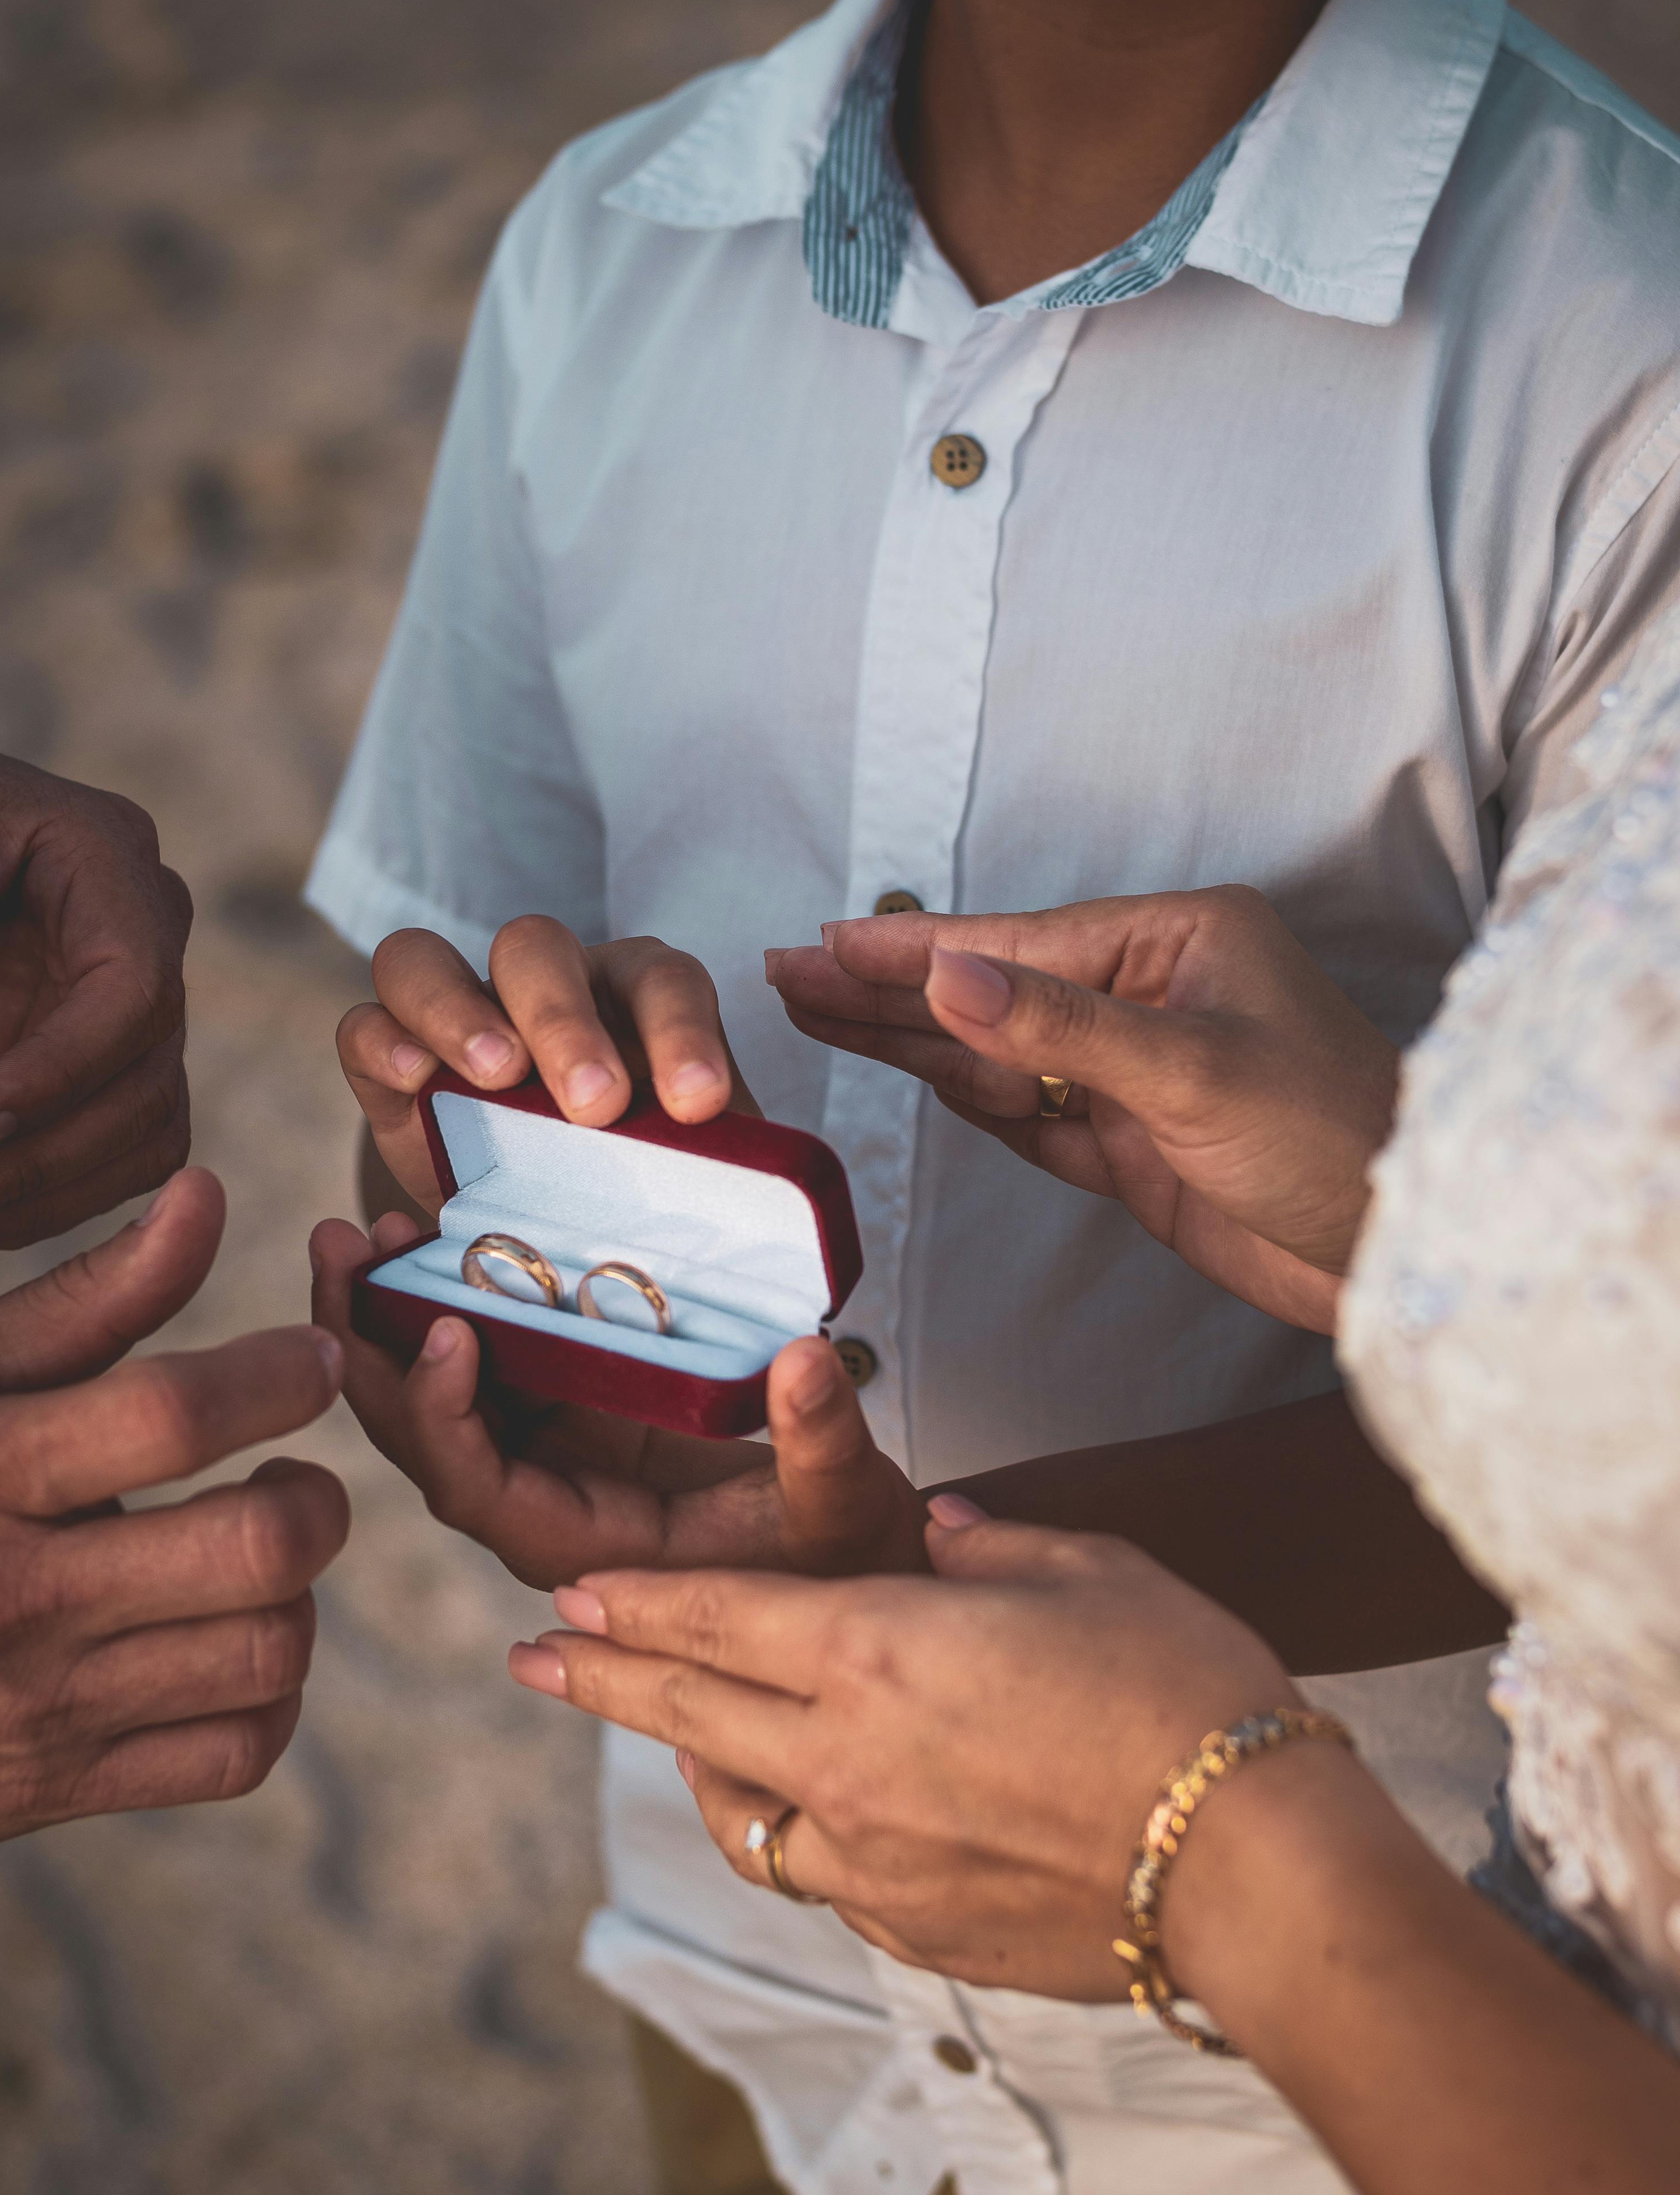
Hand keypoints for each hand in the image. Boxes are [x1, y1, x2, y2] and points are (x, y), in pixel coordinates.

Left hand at [0, 729, 191, 1251]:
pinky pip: (111, 1154)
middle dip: (36, 1159)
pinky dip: (41, 1202)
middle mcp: (145, 927)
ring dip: (40, 1197)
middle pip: (146, 1076)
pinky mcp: (107, 1063)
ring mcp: (134, 1001)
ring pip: (143, 1132)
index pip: (132, 983)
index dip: (60, 1070)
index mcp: (100, 850)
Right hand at [0, 1168, 349, 1859]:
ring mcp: (41, 1707)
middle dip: (315, 1500)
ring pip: (263, 1655)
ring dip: (296, 1596)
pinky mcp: (60, 1789)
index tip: (312, 1362)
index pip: (171, 1415)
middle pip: (253, 1549)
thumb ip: (88, 1294)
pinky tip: (237, 1647)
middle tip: (293, 1477)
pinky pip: (234, 1756)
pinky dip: (270, 1698)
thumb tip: (207, 1196)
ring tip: (257, 1560)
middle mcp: (12, 1596)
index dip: (278, 1377)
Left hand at [310, 1211, 927, 1587]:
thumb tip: (802, 1359)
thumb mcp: (845, 1501)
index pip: (477, 1491)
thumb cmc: (845, 1552)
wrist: (855, 1565)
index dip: (443, 1417)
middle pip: (424, 1440)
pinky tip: (430, 1241)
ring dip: (390, 1318)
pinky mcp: (570, 1419)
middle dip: (370, 1349)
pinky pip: (487, 1367)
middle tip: (340, 1247)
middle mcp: (544, 1510)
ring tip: (363, 1232)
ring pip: (439, 1398)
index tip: (444, 1328)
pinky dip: (452, 1307)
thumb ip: (820, 1438)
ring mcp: (549, 1462)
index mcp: (585, 1548)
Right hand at [337, 917, 756, 1216]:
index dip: (682, 1032)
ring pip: (432, 958)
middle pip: (540, 949)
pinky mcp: (388, 1057)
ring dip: (464, 1011)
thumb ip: (718, 1191)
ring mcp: (455, 1012)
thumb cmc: (630, 1197)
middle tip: (595, 1107)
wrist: (537, 1228)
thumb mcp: (682, 1188)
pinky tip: (416, 1080)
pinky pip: (367, 1020)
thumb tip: (785, 1283)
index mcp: (634, 1000)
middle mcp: (544, 985)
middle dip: (567, 1020)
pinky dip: (387, 1039)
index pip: (662, 981)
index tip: (698, 1106)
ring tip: (499, 1076)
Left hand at [510, 1507, 1294, 1995]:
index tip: (566, 1595)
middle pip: (685, 1712)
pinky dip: (800, 1838)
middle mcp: (845, 1759)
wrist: (1253, 1868)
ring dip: (696, 1769)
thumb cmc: (1186, 1691)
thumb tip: (937, 1537)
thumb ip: (992, 1547)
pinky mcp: (915, 1932)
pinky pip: (823, 1878)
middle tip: (530, 1660)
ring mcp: (872, 1859)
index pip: (710, 1617)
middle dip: (598, 1677)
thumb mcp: (1090, 1571)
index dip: (630, 1603)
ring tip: (677, 1742)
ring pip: (743, 1813)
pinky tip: (816, 1821)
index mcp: (875, 1650)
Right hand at [768, 889, 1399, 1331]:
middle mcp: (1152, 998)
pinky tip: (909, 1067)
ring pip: (1000, 1055)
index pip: (1016, 946)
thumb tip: (949, 977)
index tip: (827, 942)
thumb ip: (1059, 1028)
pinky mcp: (1135, 1147)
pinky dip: (969, 1097)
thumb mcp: (1193, 1072)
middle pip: (993, 991)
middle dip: (891, 986)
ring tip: (817, 1013)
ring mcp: (1139, 1074)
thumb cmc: (1338, 1139)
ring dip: (913, 1040)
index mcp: (1178, 943)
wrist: (1405, 1252)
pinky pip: (1031, 1114)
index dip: (913, 950)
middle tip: (789, 972)